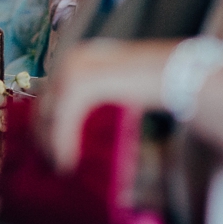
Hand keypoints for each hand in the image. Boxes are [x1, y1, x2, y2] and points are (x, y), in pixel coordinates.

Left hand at [35, 39, 174, 171]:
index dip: (43, 119)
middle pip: (44, 101)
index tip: (45, 144)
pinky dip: (63, 141)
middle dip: (43, 133)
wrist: (179, 73)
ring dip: (50, 141)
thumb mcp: (117, 87)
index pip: (48, 90)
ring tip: (59, 165)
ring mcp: (76, 68)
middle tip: (49, 160)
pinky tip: (67, 162)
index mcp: (79, 58)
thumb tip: (80, 129)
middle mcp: (72, 59)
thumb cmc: (155, 84)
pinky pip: (65, 119)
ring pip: (50, 112)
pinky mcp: (85, 83)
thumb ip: (96, 101)